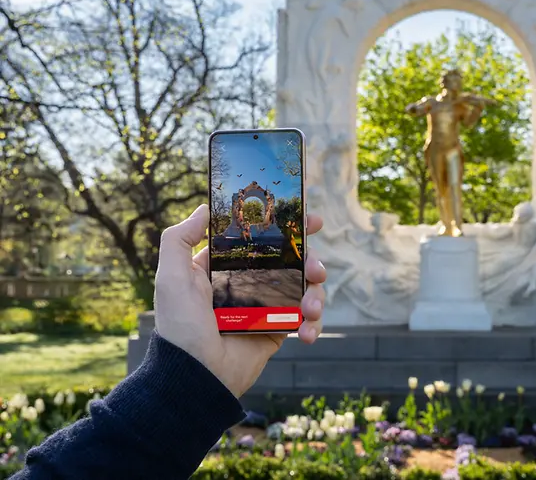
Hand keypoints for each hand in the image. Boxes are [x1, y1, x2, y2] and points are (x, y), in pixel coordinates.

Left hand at [153, 204, 326, 397]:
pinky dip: (313, 323)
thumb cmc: (181, 325)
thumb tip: (205, 208)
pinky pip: (305, 319)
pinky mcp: (278, 330)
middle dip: (312, 260)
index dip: (289, 226)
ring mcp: (267, 306)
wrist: (196, 376)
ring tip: (311, 308)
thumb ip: (180, 239)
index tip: (310, 219)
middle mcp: (249, 282)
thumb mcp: (171, 277)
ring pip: (305, 288)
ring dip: (316, 294)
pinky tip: (306, 332)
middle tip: (316, 269)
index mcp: (226, 266)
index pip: (262, 237)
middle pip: (292, 260)